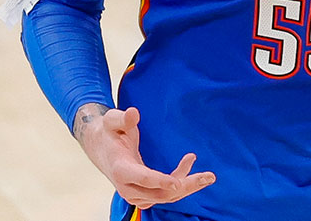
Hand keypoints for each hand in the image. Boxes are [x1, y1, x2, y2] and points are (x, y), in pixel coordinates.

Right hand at [80, 106, 215, 208]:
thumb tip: (134, 113)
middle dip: (186, 186)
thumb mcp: (112, 120)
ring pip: (166, 196)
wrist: (101, 148)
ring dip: (188, 185)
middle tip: (209, 176)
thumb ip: (123, 118)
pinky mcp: (143, 195)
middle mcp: (127, 187)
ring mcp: (135, 195)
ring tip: (207, 174)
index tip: (178, 183)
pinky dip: (180, 183)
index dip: (160, 181)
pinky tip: (188, 164)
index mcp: (120, 169)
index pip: (143, 178)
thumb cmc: (109, 132)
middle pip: (161, 194)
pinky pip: (165, 194)